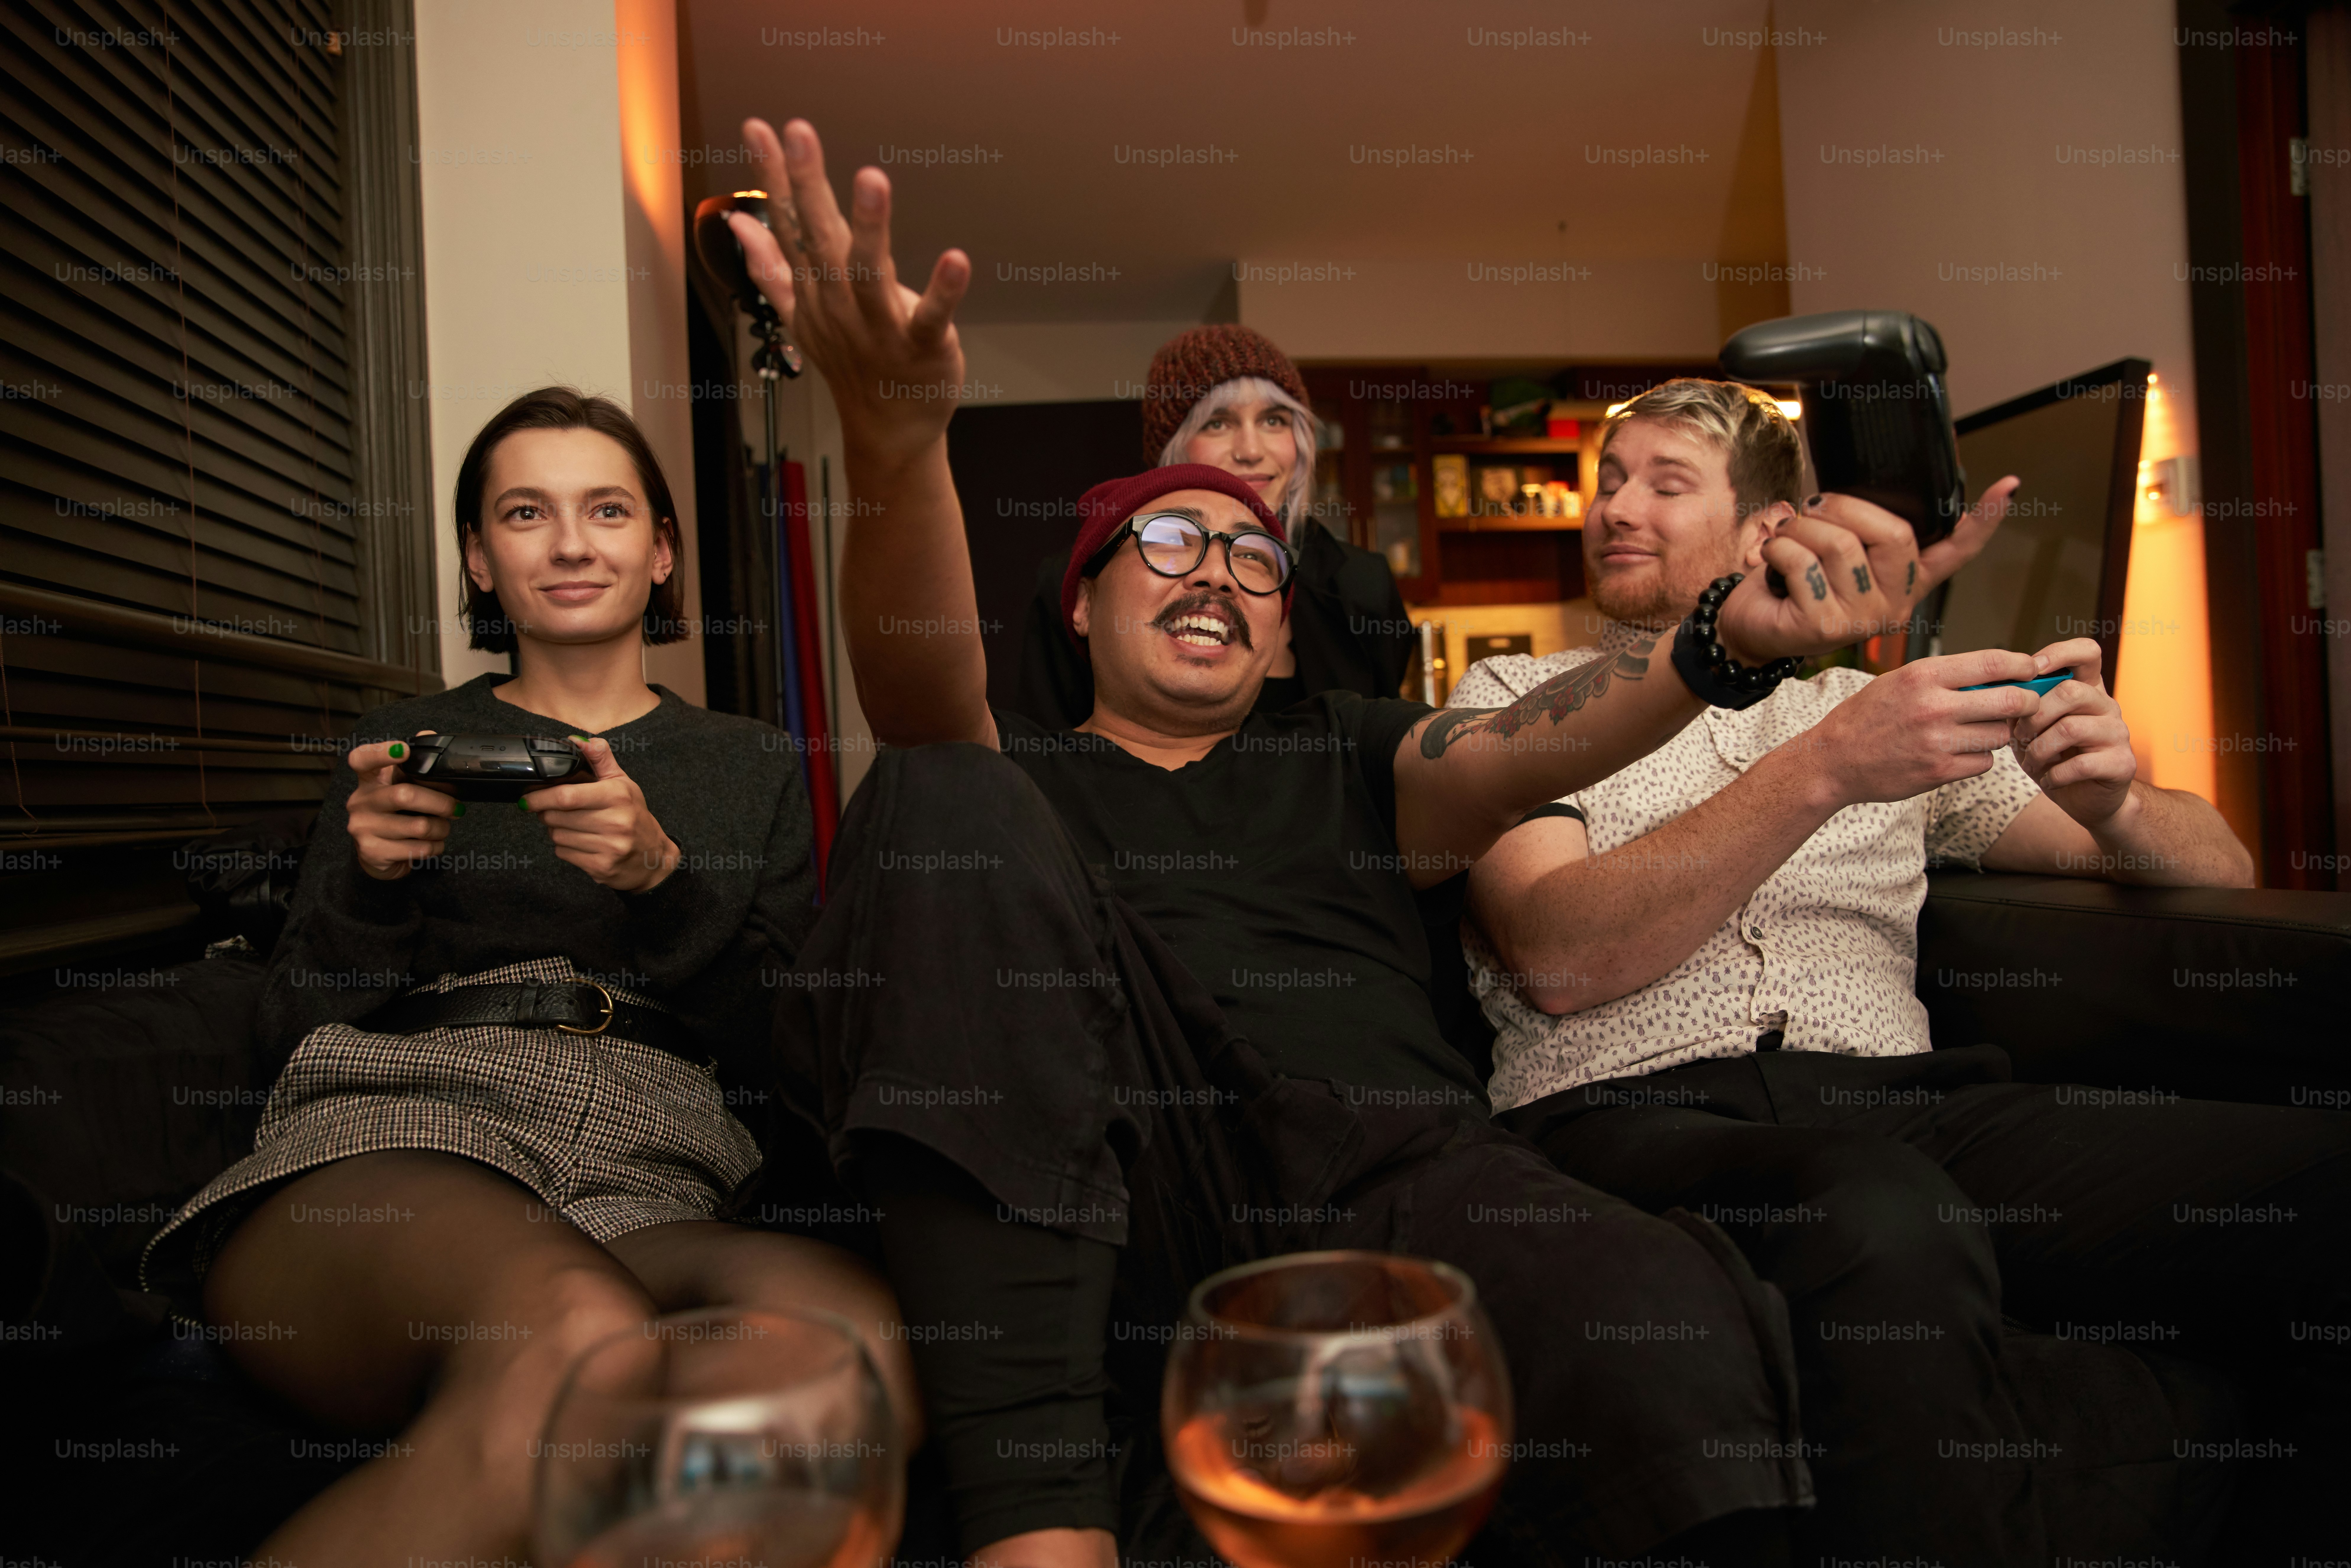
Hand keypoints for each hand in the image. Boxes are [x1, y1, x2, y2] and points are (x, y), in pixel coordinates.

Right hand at [344, 730, 456, 880]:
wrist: (379, 855)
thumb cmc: (395, 815)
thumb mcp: (401, 787)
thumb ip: (414, 765)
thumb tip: (427, 735)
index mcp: (369, 780)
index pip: (363, 759)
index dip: (381, 753)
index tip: (403, 750)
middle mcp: (361, 801)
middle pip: (404, 795)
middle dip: (440, 803)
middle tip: (456, 808)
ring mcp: (363, 827)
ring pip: (417, 826)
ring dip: (441, 828)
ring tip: (443, 827)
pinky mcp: (372, 851)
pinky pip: (417, 848)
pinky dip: (435, 846)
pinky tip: (433, 843)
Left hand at [523, 736, 680, 891]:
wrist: (652, 857)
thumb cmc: (634, 816)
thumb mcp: (623, 783)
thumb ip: (600, 758)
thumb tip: (576, 741)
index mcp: (617, 796)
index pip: (566, 796)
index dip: (540, 797)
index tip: (527, 798)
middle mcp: (615, 822)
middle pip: (556, 817)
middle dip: (546, 812)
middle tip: (552, 810)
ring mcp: (609, 847)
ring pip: (557, 837)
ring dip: (556, 830)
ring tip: (570, 826)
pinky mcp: (601, 867)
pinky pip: (564, 854)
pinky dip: (565, 847)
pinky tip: (579, 842)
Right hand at [732, 117, 970, 467]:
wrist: (888, 430)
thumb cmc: (852, 364)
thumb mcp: (802, 314)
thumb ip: (771, 265)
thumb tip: (737, 223)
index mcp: (815, 288)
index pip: (789, 224)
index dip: (772, 175)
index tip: (758, 128)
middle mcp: (839, 303)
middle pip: (820, 238)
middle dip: (807, 184)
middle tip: (799, 131)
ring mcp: (879, 327)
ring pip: (868, 272)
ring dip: (871, 227)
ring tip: (872, 179)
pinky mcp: (921, 346)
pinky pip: (931, 317)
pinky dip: (944, 292)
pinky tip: (957, 259)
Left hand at [1714, 476, 2021, 665]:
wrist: (1748, 627)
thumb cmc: (1791, 582)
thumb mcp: (1833, 549)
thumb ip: (1860, 528)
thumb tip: (1875, 489)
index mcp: (1905, 582)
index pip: (1956, 551)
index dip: (1983, 520)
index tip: (2010, 486)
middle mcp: (1894, 605)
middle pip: (1892, 532)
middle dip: (1843, 507)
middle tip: (1812, 508)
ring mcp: (1863, 620)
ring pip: (1840, 544)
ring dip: (1802, 527)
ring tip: (1787, 536)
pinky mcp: (1825, 627)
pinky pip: (1802, 563)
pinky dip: (1779, 549)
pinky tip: (1772, 560)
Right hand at [1796, 649, 2045, 809]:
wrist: (1833, 759)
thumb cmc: (1867, 716)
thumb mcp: (1899, 681)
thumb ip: (1944, 676)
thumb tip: (1998, 675)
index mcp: (1923, 676)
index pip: (1993, 664)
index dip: (2023, 665)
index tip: (2032, 669)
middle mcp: (1934, 707)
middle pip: (2010, 701)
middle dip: (2027, 702)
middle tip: (2027, 704)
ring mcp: (1938, 742)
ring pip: (1999, 734)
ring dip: (1996, 732)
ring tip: (1975, 730)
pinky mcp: (1939, 771)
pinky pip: (1983, 762)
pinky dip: (1978, 758)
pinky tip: (1957, 752)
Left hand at [2008, 637, 2136, 829]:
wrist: (2085, 799)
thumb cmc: (2053, 756)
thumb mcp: (2031, 728)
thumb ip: (2020, 706)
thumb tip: (1991, 688)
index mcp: (2087, 689)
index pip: (2087, 652)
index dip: (2059, 653)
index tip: (2031, 670)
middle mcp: (2107, 706)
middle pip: (2071, 692)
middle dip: (2034, 715)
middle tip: (2019, 735)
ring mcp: (2118, 733)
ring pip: (2071, 728)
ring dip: (2039, 748)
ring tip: (2031, 761)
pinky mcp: (2122, 763)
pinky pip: (2081, 764)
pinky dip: (2054, 775)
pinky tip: (2048, 779)